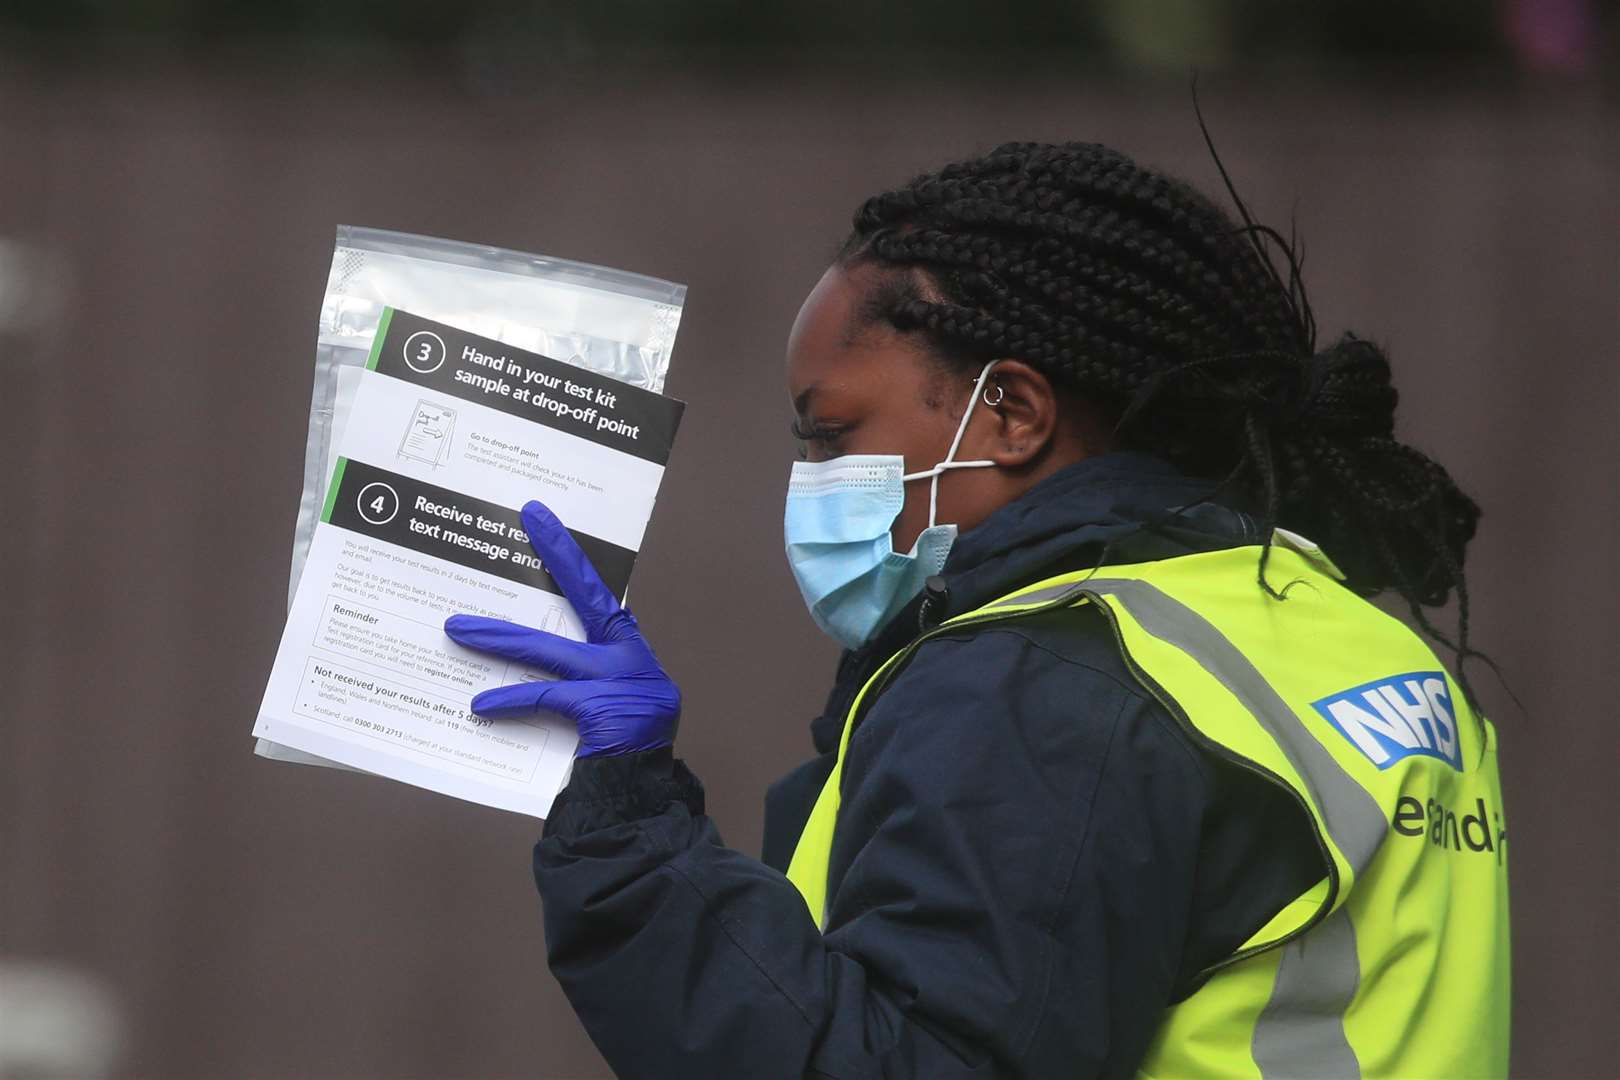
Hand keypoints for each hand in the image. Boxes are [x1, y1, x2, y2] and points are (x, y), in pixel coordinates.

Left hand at [443, 500, 679, 757]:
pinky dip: (508, 700)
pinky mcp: (600, 709)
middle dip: (555, 556)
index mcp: (628, 649)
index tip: (539, 519)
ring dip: (498, 638)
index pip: (595, 591)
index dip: (567, 554)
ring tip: (455, 628)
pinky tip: (478, 706)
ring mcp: (618, 682)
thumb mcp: (604, 701)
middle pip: (584, 599)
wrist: (636, 795)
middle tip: (524, 523)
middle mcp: (628, 658)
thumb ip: (575, 673)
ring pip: (547, 650)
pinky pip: (543, 698)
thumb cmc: (615, 750)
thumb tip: (517, 650)